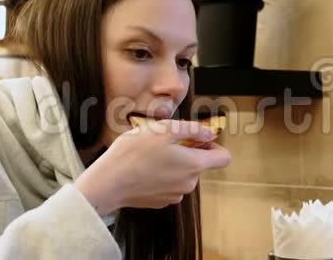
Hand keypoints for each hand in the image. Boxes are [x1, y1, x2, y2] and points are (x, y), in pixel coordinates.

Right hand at [74, 120, 230, 214]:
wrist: (108, 183)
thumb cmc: (133, 154)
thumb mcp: (164, 129)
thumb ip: (192, 130)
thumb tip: (209, 134)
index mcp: (194, 164)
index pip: (224, 158)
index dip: (215, 145)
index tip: (199, 139)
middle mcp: (189, 183)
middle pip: (200, 164)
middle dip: (188, 151)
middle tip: (165, 142)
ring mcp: (175, 195)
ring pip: (184, 174)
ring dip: (174, 163)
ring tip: (152, 155)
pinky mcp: (161, 201)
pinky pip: (170, 184)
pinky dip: (162, 175)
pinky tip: (145, 169)